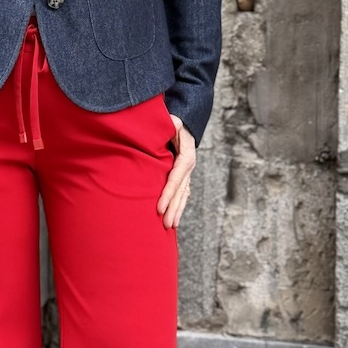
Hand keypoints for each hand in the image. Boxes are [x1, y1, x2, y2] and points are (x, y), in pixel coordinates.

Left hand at [157, 114, 193, 229]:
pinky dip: (179, 206)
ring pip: (183, 195)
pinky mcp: (184, 176)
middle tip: (165, 224)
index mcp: (186, 156)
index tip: (159, 208)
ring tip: (170, 226)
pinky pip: (182, 193)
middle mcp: (188, 167)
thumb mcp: (173, 121)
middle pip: (181, 191)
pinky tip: (174, 219)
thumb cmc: (175, 122)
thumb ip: (171, 124)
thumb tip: (170, 123)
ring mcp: (187, 172)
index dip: (168, 194)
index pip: (175, 178)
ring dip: (177, 211)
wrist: (186, 123)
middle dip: (173, 208)